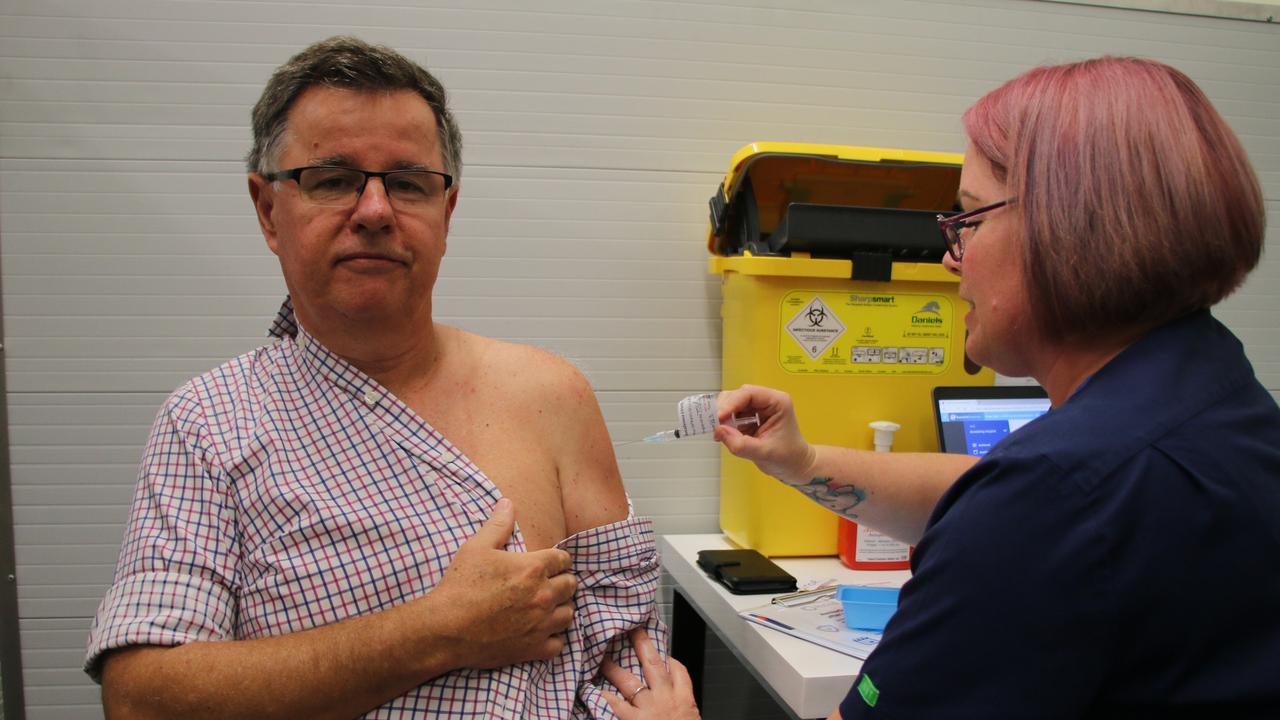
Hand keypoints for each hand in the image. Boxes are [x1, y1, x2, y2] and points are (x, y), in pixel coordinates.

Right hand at [429, 498, 576, 667]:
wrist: (445, 628)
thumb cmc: (460, 586)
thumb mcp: (476, 547)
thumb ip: (498, 524)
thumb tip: (509, 503)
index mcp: (534, 568)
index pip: (564, 559)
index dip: (557, 560)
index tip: (550, 563)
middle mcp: (543, 595)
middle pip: (571, 585)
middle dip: (562, 582)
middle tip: (548, 583)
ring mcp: (541, 624)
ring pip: (569, 614)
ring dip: (560, 608)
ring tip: (546, 606)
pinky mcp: (533, 649)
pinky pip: (558, 644)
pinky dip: (552, 638)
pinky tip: (540, 631)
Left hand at [601, 628, 699, 719]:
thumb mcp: (691, 719)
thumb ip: (683, 710)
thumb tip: (678, 708)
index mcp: (684, 700)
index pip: (679, 670)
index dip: (669, 659)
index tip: (662, 653)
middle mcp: (666, 699)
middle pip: (653, 664)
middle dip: (642, 645)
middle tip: (632, 630)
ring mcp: (650, 709)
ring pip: (630, 681)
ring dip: (615, 668)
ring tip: (603, 658)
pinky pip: (618, 706)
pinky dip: (606, 698)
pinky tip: (595, 691)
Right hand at [714, 384, 816, 484]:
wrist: (795, 466)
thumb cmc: (789, 457)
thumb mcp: (764, 453)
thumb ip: (741, 444)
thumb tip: (720, 431)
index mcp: (777, 402)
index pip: (749, 394)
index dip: (731, 404)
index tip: (719, 417)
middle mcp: (767, 402)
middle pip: (738, 396)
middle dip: (724, 409)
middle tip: (714, 424)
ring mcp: (758, 409)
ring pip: (732, 404)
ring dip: (723, 417)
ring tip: (718, 431)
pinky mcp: (750, 418)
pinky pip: (732, 416)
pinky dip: (725, 424)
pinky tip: (723, 434)